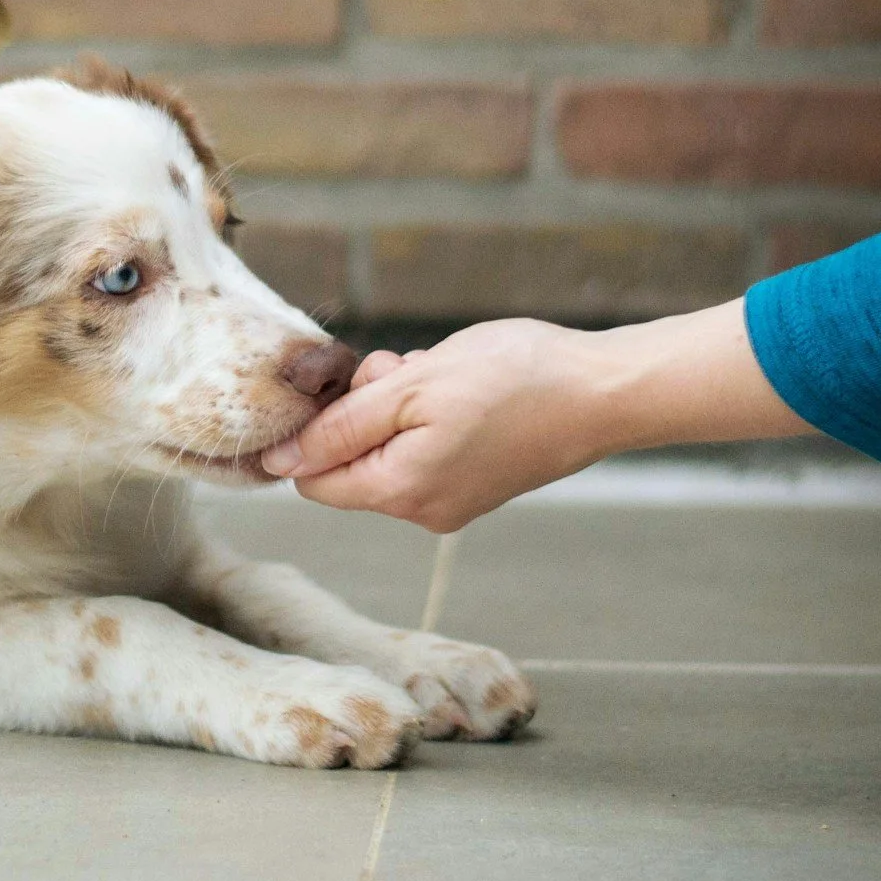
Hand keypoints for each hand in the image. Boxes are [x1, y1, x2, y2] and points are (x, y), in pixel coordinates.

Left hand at [260, 301, 810, 532]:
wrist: (603, 389)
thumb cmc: (512, 379)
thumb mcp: (411, 387)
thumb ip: (340, 426)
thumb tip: (277, 461)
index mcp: (399, 492)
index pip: (312, 479)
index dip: (315, 426)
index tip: (352, 383)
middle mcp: (422, 510)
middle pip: (349, 460)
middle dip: (363, 407)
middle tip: (404, 369)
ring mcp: (452, 501)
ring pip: (386, 448)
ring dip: (396, 403)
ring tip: (438, 372)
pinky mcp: (476, 483)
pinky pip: (423, 448)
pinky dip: (426, 412)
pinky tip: (459, 384)